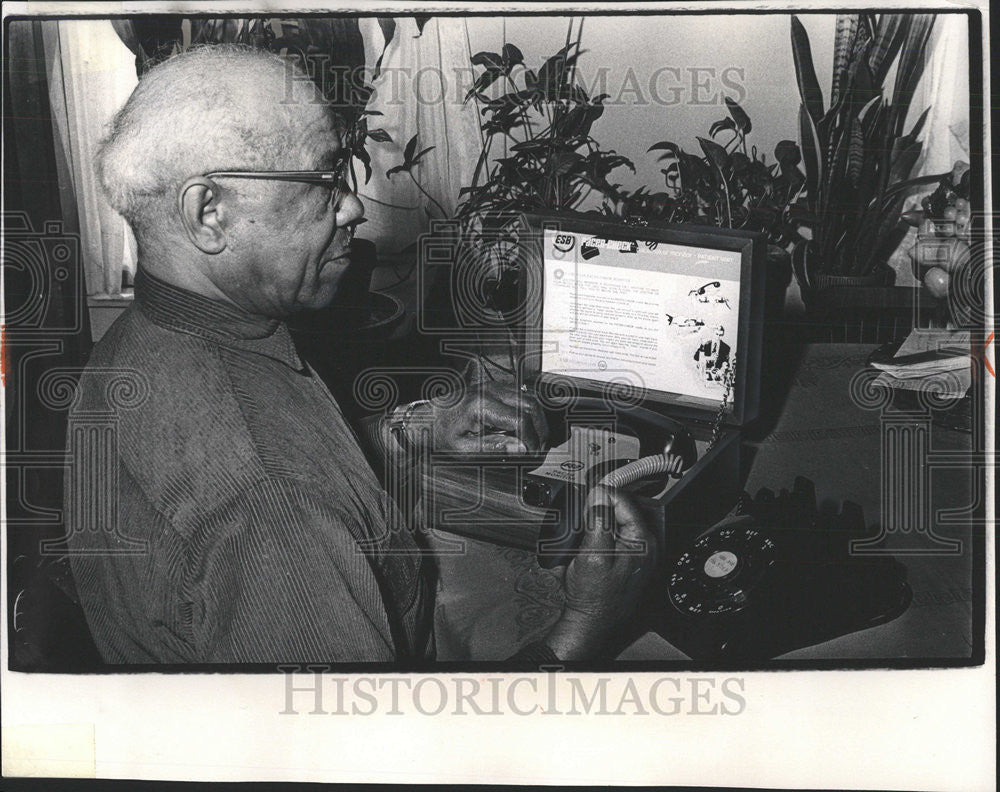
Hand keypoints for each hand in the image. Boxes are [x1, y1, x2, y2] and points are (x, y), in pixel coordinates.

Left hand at [419, 382, 548, 453]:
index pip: (520, 420)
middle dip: (540, 430)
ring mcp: (493, 386)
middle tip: (538, 450)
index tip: (531, 454)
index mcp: (481, 405)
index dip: (532, 440)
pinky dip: (530, 412)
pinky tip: (526, 428)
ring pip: (530, 398)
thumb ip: (494, 447)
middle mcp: (489, 391)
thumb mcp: (464, 449)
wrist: (427, 418)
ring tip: (534, 441)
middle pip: (531, 406)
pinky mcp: (495, 387)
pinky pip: (522, 396)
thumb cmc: (440, 432)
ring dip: (538, 421)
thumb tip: (521, 448)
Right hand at [543, 485, 657, 659]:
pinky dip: (600, 535)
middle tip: (583, 515)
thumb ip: (598, 521)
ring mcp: (637, 554)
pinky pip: (614, 537)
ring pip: (617, 523)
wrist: (591, 621)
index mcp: (642, 540)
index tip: (588, 496)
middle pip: (622, 511)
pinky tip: (589, 545)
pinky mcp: (627, 560)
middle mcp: (644, 545)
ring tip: (585, 532)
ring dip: (599, 523)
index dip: (603, 496)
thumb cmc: (594, 596)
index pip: (625, 501)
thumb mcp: (592, 553)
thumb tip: (600, 495)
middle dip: (601, 510)